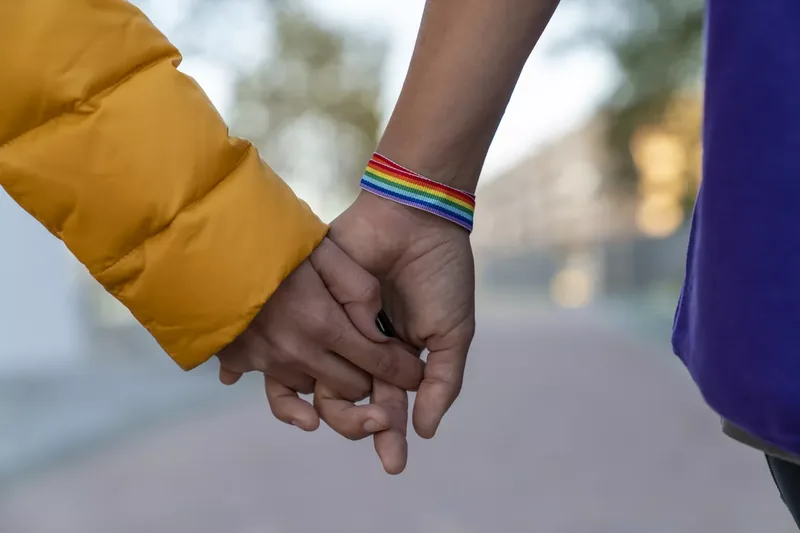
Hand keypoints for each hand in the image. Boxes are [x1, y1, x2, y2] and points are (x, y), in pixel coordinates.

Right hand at [216, 237, 424, 430]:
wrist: (210, 241)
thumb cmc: (276, 241)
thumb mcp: (330, 252)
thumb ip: (362, 291)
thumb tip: (379, 334)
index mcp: (323, 324)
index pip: (376, 363)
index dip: (402, 371)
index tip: (416, 375)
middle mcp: (297, 352)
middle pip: (350, 387)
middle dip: (371, 383)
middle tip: (381, 373)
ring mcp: (267, 360)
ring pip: (316, 390)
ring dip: (332, 381)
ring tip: (339, 366)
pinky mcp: (242, 361)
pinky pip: (276, 392)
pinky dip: (292, 396)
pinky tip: (304, 405)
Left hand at [314, 191, 474, 471]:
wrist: (414, 221)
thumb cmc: (440, 276)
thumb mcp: (452, 333)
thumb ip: (441, 383)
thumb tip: (426, 431)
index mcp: (396, 357)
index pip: (388, 405)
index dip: (390, 436)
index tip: (393, 464)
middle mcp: (362, 348)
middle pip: (351, 401)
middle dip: (362, 424)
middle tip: (377, 428)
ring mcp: (336, 328)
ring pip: (322, 381)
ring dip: (332, 406)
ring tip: (341, 418)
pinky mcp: (313, 306)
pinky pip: (300, 345)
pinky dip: (296, 369)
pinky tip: (285, 393)